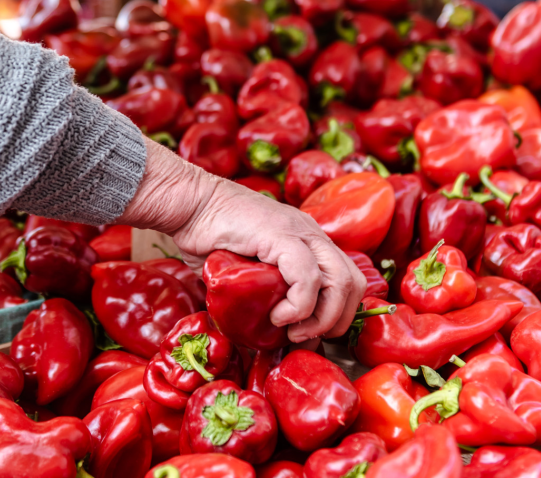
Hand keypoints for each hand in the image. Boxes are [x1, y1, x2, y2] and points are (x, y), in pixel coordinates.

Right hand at [118, 139, 365, 342]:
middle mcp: (311, 234)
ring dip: (321, 317)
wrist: (188, 203)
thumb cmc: (208, 237)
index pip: (346, 280)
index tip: (309, 334)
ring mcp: (300, 232)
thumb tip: (262, 335)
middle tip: (304, 336)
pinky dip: (298, 305)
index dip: (337, 314)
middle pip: (352, 283)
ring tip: (291, 329)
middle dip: (335, 321)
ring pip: (340, 280)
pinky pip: (307, 277)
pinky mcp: (281, 235)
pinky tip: (277, 315)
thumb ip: (259, 296)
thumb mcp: (243, 273)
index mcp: (308, 241)